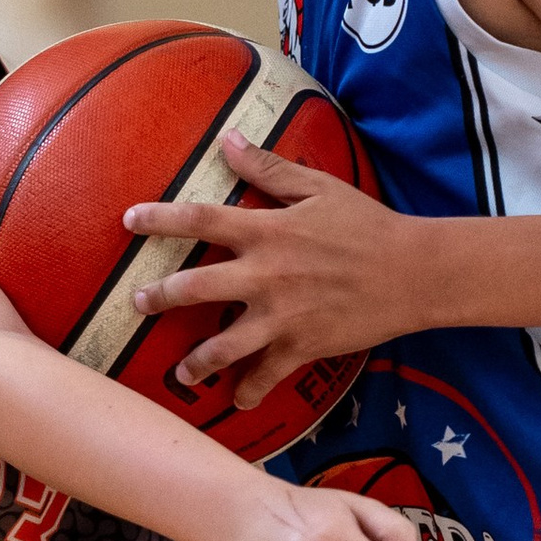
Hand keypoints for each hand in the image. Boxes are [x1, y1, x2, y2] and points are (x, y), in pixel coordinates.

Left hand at [123, 132, 424, 408]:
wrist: (412, 272)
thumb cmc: (367, 224)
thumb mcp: (319, 187)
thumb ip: (269, 169)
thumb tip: (228, 140)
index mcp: (266, 232)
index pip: (200, 220)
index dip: (160, 218)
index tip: (129, 220)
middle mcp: (264, 276)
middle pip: (195, 288)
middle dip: (160, 297)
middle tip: (138, 303)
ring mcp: (280, 316)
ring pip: (222, 345)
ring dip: (196, 361)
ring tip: (180, 372)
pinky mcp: (301, 347)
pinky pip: (266, 376)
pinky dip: (250, 391)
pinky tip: (238, 400)